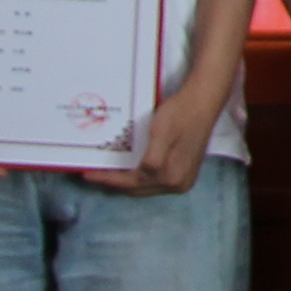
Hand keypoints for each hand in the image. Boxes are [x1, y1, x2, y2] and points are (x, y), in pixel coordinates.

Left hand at [83, 67, 228, 193]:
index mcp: (171, 176)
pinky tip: (131, 170)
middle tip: (94, 174)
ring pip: (146, 187)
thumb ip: (150, 161)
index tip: (87, 175)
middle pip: (138, 189)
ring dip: (127, 182)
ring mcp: (183, 181)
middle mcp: (178, 184)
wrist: (203, 101)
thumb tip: (138, 175)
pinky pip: (155, 182)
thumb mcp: (160, 133)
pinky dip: (140, 178)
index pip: (131, 183)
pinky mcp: (185, 174)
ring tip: (108, 173)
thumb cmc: (179, 113)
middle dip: (115, 183)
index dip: (107, 179)